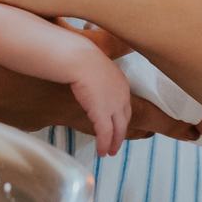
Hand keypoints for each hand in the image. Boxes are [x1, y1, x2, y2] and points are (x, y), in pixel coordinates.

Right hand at [53, 19, 198, 145]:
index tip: (118, 122)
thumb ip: (100, 55)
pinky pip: (105, 133)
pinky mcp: (101, 114)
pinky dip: (104, 143)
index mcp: (120, 81)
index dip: (121, 115)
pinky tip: (102, 152)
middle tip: (116, 144)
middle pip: (124, 119)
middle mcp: (121, 94)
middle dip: (121, 133)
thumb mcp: (94, 51)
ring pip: (117, 129)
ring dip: (113, 142)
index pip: (125, 103)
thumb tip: (93, 49)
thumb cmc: (79, 51)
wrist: (76, 56)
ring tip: (109, 151)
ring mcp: (112, 105)